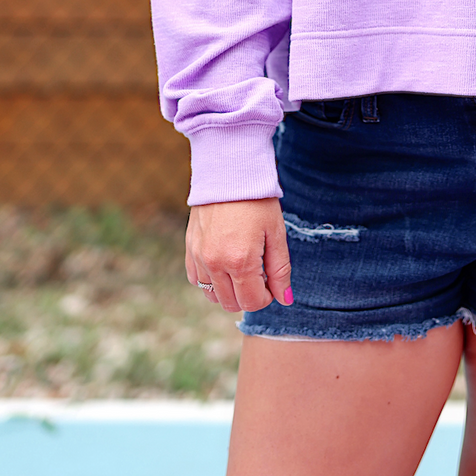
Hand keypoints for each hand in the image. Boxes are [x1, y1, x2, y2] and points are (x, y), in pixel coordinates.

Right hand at [186, 198, 291, 313]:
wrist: (229, 171)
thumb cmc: (257, 201)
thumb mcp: (276, 232)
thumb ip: (281, 269)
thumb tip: (286, 299)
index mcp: (240, 261)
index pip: (253, 302)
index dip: (267, 296)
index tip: (270, 279)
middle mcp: (216, 263)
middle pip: (232, 303)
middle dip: (249, 295)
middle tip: (258, 272)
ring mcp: (199, 257)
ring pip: (212, 296)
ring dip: (229, 290)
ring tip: (241, 266)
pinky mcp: (189, 248)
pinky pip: (196, 280)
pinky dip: (210, 280)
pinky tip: (223, 262)